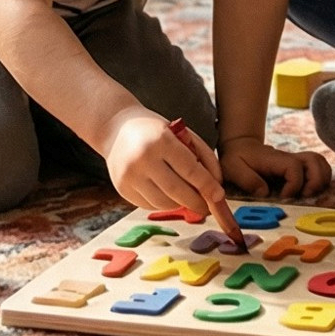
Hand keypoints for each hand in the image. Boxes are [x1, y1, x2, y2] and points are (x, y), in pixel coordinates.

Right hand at [102, 109, 225, 212]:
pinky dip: (164, 204)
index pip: (190, 170)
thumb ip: (202, 156)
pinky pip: (150, 205)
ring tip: (189, 199)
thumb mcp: (181, 133)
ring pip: (163, 203)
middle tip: (208, 207)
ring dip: (181, 205)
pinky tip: (169, 196)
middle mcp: (143, 159)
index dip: (207, 186)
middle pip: (177, 191)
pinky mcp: (122, 189)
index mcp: (161, 141)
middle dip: (197, 203)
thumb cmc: (154, 130)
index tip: (219, 196)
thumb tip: (216, 185)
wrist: (115, 128)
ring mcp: (130, 176)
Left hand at [219, 136, 332, 199]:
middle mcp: (289, 158)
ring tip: (311, 194)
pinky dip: (321, 177)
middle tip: (305, 196)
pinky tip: (312, 190)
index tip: (284, 197)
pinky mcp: (298, 166)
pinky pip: (318, 167)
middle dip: (316, 181)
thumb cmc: (236, 158)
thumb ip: (248, 180)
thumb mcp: (233, 168)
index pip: (293, 167)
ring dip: (322, 178)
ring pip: (320, 162)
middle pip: (315, 160)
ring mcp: (295, 161)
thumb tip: (265, 193)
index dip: (293, 184)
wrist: (240, 146)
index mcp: (274, 160)